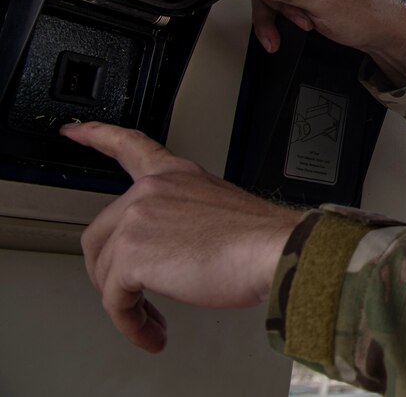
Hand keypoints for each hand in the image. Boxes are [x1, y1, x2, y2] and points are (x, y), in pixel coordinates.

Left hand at [64, 121, 303, 352]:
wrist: (274, 249)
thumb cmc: (261, 238)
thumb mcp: (220, 210)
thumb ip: (186, 218)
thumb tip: (176, 252)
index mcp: (176, 175)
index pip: (130, 146)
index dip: (97, 136)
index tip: (74, 132)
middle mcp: (152, 190)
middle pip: (102, 232)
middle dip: (109, 271)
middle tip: (129, 293)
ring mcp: (138, 219)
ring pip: (106, 270)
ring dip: (125, 304)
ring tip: (150, 320)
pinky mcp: (132, 255)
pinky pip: (115, 299)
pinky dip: (130, 322)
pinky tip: (150, 330)